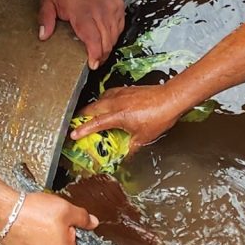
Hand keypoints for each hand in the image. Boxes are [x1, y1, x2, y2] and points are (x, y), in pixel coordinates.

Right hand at [0, 191, 92, 244]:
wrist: (5, 212)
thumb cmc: (33, 212)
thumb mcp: (66, 209)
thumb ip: (83, 218)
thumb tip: (92, 223)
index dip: (79, 239)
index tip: (74, 229)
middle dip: (63, 240)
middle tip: (55, 222)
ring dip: (49, 242)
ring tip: (41, 224)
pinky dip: (36, 243)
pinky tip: (31, 229)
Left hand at [37, 0, 124, 69]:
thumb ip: (46, 17)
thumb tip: (43, 36)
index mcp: (82, 15)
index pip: (93, 40)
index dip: (95, 55)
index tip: (92, 64)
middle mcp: (100, 14)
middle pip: (106, 42)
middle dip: (102, 56)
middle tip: (96, 62)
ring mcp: (112, 11)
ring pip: (114, 36)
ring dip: (108, 47)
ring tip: (101, 54)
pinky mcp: (119, 8)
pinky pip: (120, 27)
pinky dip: (114, 36)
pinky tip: (108, 39)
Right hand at [72, 81, 188, 152]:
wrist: (171, 98)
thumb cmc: (159, 117)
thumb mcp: (144, 138)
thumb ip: (132, 147)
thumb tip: (126, 155)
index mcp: (118, 116)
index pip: (95, 123)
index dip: (83, 129)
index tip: (73, 134)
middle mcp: (116, 103)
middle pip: (92, 107)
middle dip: (82, 115)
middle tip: (76, 122)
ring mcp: (121, 93)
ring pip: (100, 98)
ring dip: (93, 106)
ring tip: (89, 113)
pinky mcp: (127, 89)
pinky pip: (110, 93)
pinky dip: (104, 98)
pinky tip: (107, 102)